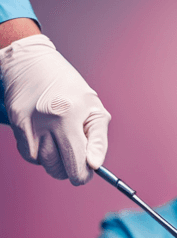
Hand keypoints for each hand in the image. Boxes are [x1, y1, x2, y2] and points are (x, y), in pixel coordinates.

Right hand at [0, 34, 110, 184]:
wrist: (32, 63)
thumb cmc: (70, 88)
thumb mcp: (93, 108)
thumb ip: (98, 139)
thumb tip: (96, 165)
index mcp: (71, 117)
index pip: (77, 162)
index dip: (83, 174)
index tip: (86, 172)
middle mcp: (48, 121)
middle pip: (58, 168)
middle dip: (69, 169)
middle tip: (75, 157)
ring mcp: (29, 124)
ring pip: (43, 163)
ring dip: (54, 161)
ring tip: (60, 142)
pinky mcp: (16, 124)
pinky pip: (29, 154)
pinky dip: (39, 153)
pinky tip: (45, 138)